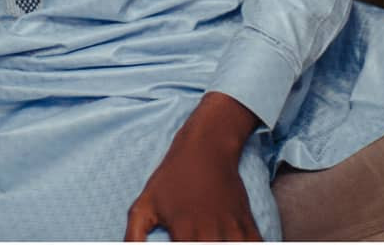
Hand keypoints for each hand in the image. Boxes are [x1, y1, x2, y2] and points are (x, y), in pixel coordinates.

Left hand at [124, 92, 261, 241]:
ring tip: (207, 240)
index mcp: (184, 236)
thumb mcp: (144, 204)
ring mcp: (233, 233)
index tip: (177, 244)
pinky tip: (228, 241)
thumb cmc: (172, 178)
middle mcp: (211, 237)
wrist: (207, 148)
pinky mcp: (249, 228)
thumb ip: (133, 237)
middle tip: (191, 242)